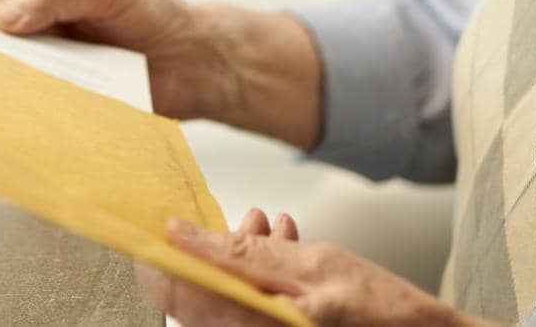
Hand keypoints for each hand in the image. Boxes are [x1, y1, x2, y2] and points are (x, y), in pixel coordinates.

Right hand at [0, 0, 323, 147]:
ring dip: (8, 80)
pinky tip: (38, 112)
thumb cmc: (153, 13)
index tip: (0, 31)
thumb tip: (0, 18)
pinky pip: (27, 96)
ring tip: (24, 93)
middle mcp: (34, 9)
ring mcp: (42, 51)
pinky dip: (27, 104)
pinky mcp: (55, 86)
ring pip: (3, 66)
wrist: (191, 62)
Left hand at [137, 209, 484, 326]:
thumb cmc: (382, 310)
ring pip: (224, 294)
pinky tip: (285, 245)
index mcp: (254, 326)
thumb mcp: (313, 265)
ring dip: (238, 255)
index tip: (153, 229)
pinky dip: (257, 274)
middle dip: (209, 249)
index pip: (175, 294)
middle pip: (197, 294)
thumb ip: (244, 252)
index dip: (156, 258)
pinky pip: (248, 305)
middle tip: (236, 219)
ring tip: (271, 224)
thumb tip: (185, 234)